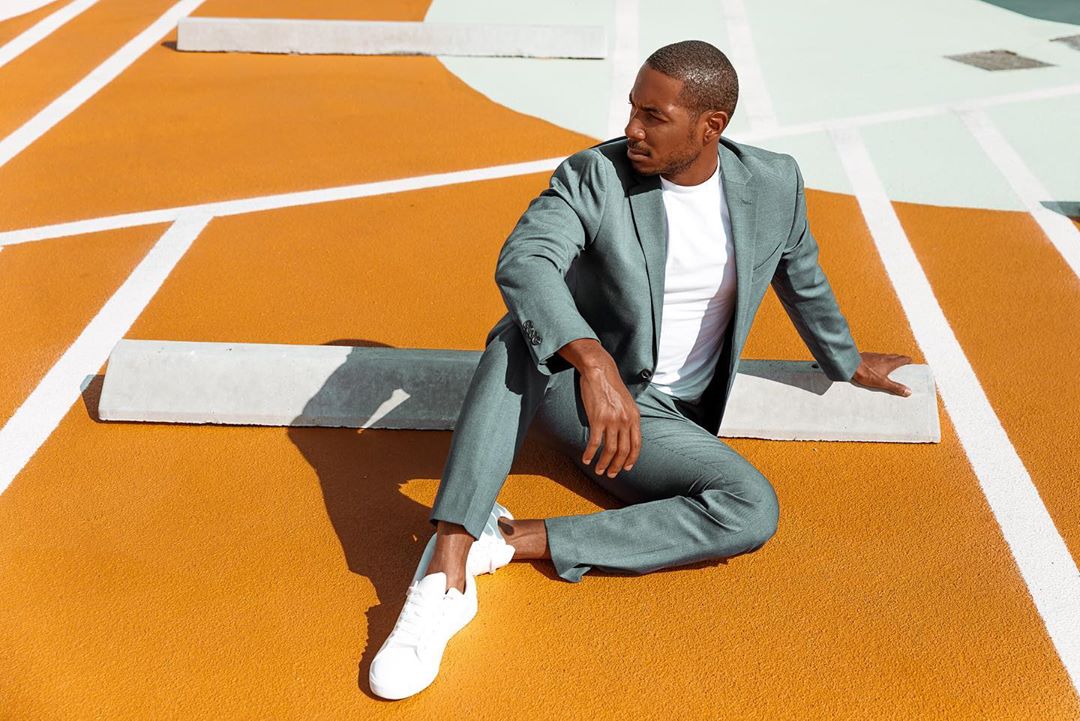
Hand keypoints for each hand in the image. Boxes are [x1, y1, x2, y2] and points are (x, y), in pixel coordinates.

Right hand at [577, 362, 641, 477]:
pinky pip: (594, 442)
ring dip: (604, 463)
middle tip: (611, 474)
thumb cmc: (611, 385)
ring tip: (599, 470)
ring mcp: (612, 421)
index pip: (636, 444)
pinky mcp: (597, 419)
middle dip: (617, 465)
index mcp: (634, 417)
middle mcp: (625, 421)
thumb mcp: (627, 402)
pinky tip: (585, 459)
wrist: (600, 371)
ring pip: (610, 450)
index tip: (626, 468)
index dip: (631, 459)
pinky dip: (590, 453)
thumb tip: (627, 432)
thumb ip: (629, 417)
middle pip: (623, 451)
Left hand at [850, 352, 913, 395]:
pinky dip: (881, 360)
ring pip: (887, 356)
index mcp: (890, 362)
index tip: (911, 363)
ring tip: (891, 366)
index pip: (904, 359)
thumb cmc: (866, 373)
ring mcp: (876, 355)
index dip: (908, 361)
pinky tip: (877, 365)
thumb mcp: (882, 382)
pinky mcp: (868, 355)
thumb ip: (895, 387)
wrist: (851, 364)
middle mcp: (884, 357)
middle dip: (901, 360)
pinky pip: (877, 357)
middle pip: (896, 356)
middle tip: (903, 365)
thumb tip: (908, 391)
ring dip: (891, 359)